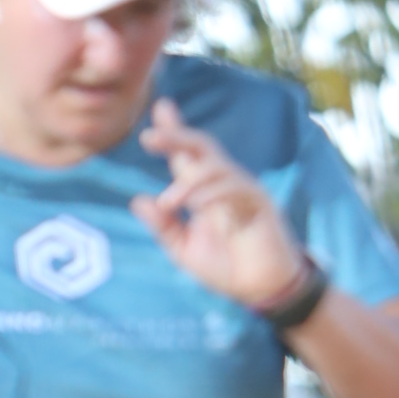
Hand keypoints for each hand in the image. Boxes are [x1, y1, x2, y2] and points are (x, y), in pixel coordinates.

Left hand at [131, 96, 317, 315]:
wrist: (260, 289)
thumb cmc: (226, 268)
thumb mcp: (184, 250)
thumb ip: (163, 227)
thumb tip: (138, 200)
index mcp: (204, 192)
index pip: (187, 155)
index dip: (174, 131)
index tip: (160, 107)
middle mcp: (222, 184)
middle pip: (200, 147)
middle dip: (176, 137)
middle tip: (148, 137)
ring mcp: (243, 190)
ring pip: (214, 167)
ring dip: (188, 182)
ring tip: (170, 203)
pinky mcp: (259, 202)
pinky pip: (234, 187)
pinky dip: (213, 193)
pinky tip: (199, 206)